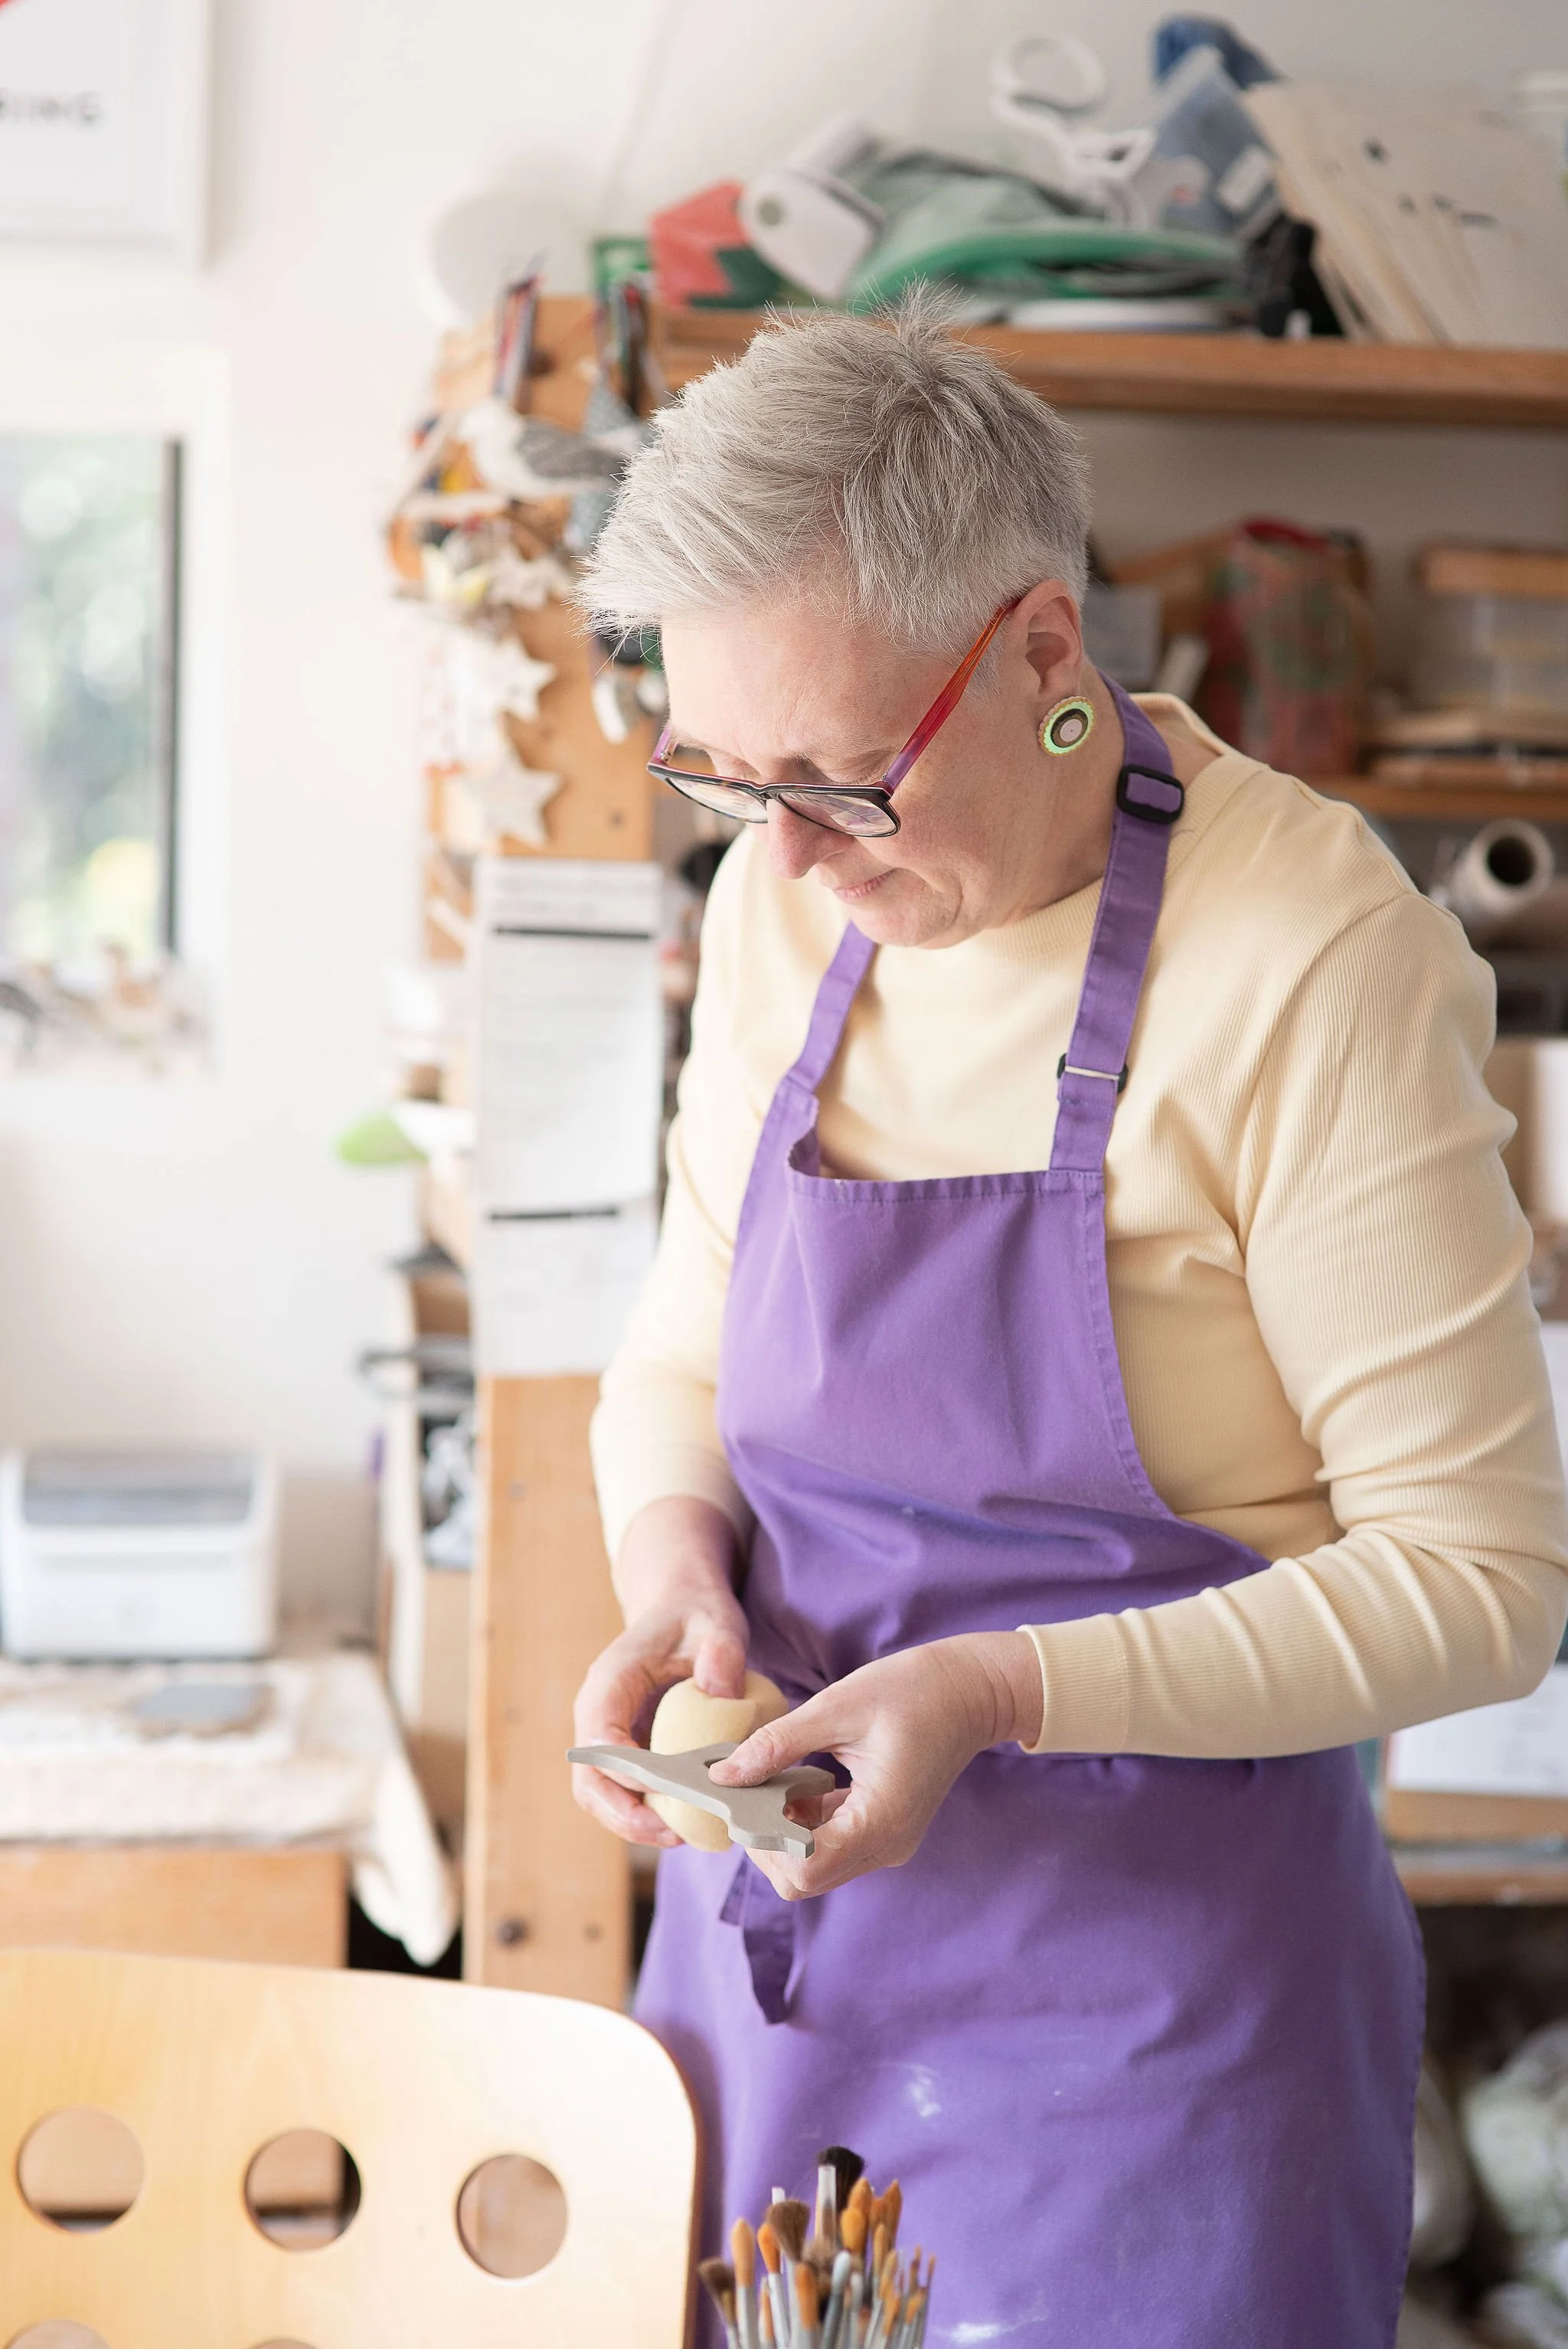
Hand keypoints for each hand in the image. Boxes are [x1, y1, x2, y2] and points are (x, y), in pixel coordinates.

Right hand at [572, 1497, 747, 1848]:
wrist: (679, 1604)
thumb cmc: (696, 1614)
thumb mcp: (717, 1623)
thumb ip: (722, 1653)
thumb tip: (719, 1695)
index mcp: (611, 1681)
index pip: (601, 1740)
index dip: (625, 1776)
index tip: (666, 1798)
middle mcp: (598, 1712)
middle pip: (590, 1780)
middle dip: (625, 1816)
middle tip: (674, 1836)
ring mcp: (607, 1733)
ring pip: (601, 1794)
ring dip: (633, 1822)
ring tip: (682, 1837)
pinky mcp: (624, 1747)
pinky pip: (622, 1790)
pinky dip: (645, 1811)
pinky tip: (687, 1820)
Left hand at [708, 1630, 1043, 1897]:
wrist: (971, 1690)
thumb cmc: (910, 1690)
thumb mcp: (835, 1707)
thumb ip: (776, 1746)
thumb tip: (723, 1777)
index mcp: (880, 1820)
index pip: (803, 1871)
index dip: (761, 1843)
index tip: (741, 1799)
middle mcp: (886, 1845)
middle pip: (804, 1877)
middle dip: (766, 1839)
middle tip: (749, 1788)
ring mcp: (888, 1842)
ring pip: (814, 1863)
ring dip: (782, 1828)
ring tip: (772, 1777)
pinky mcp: (884, 1830)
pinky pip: (832, 1842)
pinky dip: (803, 1819)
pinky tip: (797, 1778)